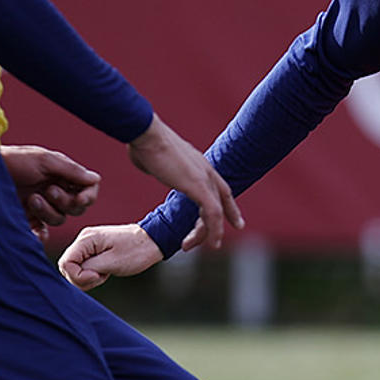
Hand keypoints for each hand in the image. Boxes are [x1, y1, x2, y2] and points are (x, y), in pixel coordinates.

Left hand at [0, 144, 99, 233]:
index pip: (87, 190)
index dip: (87, 196)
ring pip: (60, 219)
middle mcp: (54, 191)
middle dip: (66, 202)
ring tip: (31, 199)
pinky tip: (36, 232)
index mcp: (62, 175)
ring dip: (49, 211)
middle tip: (49, 190)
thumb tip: (96, 179)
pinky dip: (41, 235)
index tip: (80, 198)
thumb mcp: (44, 160)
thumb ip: (71, 170)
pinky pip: (42, 234)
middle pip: (76, 207)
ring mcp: (41, 206)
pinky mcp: (27, 220)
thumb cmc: (13, 160)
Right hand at [59, 223, 165, 290]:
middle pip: (68, 267)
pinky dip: (93, 273)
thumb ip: (88, 268)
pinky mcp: (93, 250)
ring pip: (76, 269)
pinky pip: (84, 266)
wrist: (152, 241)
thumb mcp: (111, 263)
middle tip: (103, 276)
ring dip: (89, 277)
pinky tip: (106, 271)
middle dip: (83, 278)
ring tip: (106, 272)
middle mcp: (83, 239)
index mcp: (86, 239)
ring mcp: (88, 244)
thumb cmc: (136, 251)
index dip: (78, 276)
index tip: (96, 276)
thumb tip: (72, 273)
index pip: (65, 263)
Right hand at [127, 114, 241, 249]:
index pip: (220, 188)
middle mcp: (206, 169)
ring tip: (190, 246)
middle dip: (220, 223)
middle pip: (221, 201)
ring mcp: (204, 177)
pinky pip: (212, 213)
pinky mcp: (198, 185)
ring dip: (207, 233)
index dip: (229, 207)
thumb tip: (149, 163)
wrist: (144, 133)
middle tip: (214, 243)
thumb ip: (158, 164)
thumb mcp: (154, 157)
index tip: (236, 222)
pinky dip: (213, 230)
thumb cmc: (142, 142)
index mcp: (198, 163)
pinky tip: (208, 243)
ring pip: (216, 212)